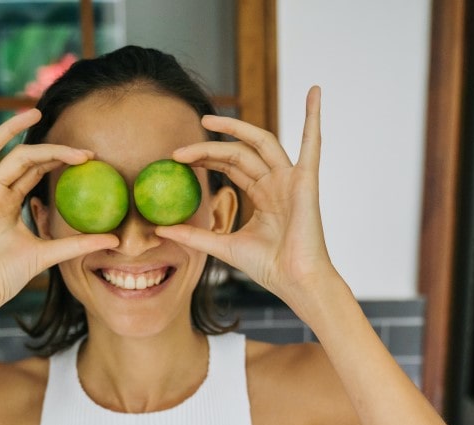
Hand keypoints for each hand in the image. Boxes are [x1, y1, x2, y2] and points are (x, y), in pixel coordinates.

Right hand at [0, 106, 117, 317]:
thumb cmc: (4, 277)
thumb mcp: (47, 255)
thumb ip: (77, 244)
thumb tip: (116, 242)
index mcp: (9, 201)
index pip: (35, 169)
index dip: (59, 159)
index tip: (89, 157)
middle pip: (20, 158)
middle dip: (50, 150)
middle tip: (79, 149)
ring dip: (9, 129)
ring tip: (33, 113)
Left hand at [157, 86, 337, 309]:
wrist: (295, 282)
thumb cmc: (268, 268)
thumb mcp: (221, 246)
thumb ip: (194, 235)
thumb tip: (159, 230)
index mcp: (263, 195)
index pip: (231, 165)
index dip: (205, 158)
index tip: (177, 158)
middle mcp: (277, 183)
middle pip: (240, 152)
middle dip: (210, 146)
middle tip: (182, 144)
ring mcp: (291, 179)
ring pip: (262, 142)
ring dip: (237, 127)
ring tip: (209, 120)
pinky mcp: (306, 181)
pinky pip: (312, 144)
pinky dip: (314, 117)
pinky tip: (314, 93)